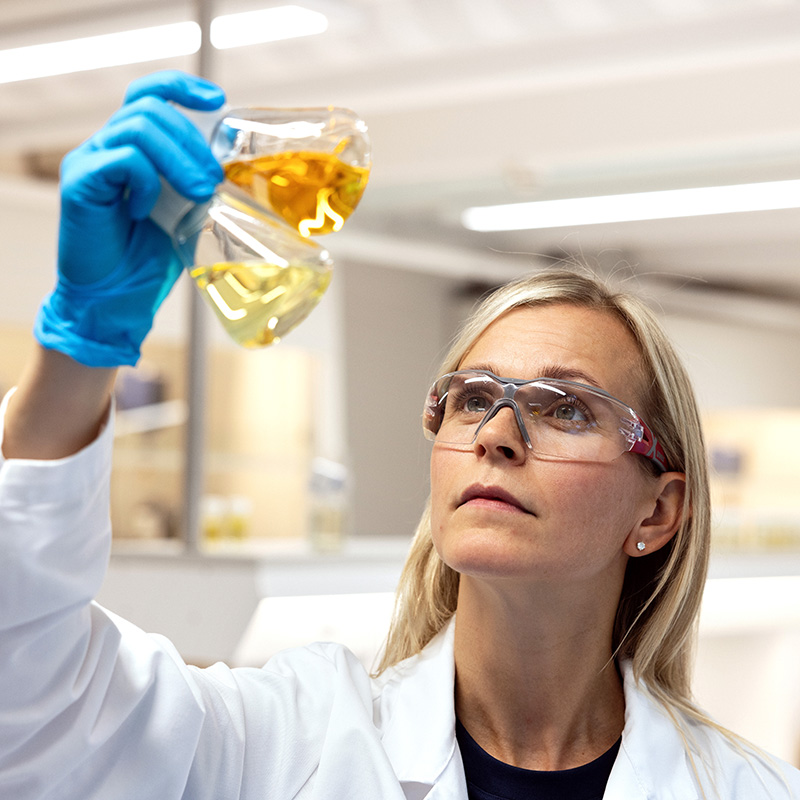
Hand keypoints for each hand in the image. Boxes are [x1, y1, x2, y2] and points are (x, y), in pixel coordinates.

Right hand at [34, 70, 225, 367]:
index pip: (149, 94)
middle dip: (191, 142)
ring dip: (179, 159)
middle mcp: (106, 147)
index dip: (182, 88)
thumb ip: (196, 185)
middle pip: (149, 109)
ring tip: (196, 194)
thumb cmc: (148, 260)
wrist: (114, 300)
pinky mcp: (80, 183)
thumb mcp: (185, 214)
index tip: (218, 101)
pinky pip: (122, 159)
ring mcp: (90, 161)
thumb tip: (233, 169)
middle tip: (213, 181)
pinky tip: (145, 212)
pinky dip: (146, 183)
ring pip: (138, 128)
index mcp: (131, 149)